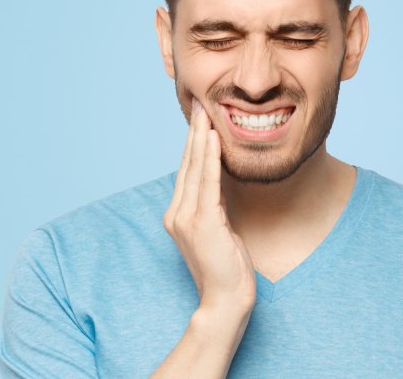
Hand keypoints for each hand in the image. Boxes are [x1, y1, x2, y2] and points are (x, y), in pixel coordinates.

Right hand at [163, 98, 256, 312]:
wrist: (225, 300)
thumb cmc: (226, 267)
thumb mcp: (217, 230)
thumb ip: (213, 205)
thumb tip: (220, 180)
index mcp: (178, 214)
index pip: (187, 170)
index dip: (193, 142)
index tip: (200, 117)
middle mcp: (176, 213)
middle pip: (188, 163)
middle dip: (195, 131)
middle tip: (200, 102)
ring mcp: (187, 218)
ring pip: (195, 168)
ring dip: (201, 137)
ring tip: (206, 111)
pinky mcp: (202, 222)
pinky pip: (208, 182)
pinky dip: (211, 157)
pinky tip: (214, 138)